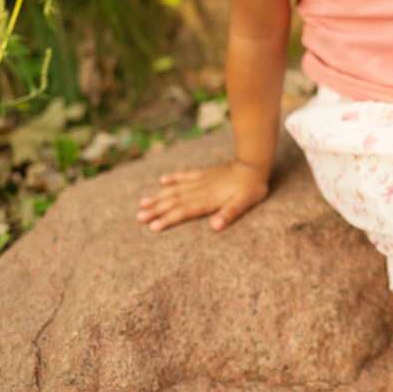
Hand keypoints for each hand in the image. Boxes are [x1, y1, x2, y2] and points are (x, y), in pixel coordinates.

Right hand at [137, 160, 268, 232]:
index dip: (168, 219)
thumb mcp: (244, 203)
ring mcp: (200, 180)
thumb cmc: (251, 187)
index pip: (183, 211)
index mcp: (208, 199)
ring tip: (142, 202)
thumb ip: (229, 214)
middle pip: (174, 201)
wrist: (254, 164)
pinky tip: (162, 180)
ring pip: (175, 189)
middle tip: (139, 217)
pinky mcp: (203, 173)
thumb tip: (215, 227)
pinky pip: (185, 175)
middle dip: (156, 210)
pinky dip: (173, 178)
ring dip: (159, 196)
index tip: (153, 226)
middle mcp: (200, 190)